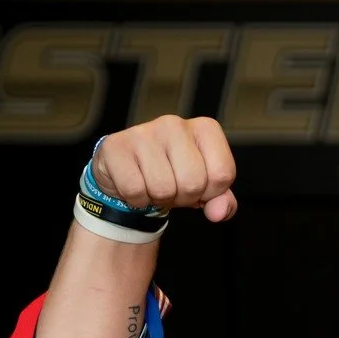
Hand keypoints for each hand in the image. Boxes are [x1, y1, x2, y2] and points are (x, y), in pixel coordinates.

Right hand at [91, 115, 238, 222]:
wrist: (131, 173)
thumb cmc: (173, 175)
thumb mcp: (205, 188)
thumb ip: (222, 201)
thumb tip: (219, 213)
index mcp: (205, 129)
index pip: (222, 173)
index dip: (210, 193)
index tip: (199, 186)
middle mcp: (175, 124)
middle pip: (193, 182)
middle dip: (183, 198)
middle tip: (172, 187)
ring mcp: (143, 132)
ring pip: (163, 188)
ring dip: (158, 198)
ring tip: (153, 184)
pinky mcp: (116, 146)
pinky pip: (135, 190)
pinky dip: (136, 199)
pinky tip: (135, 184)